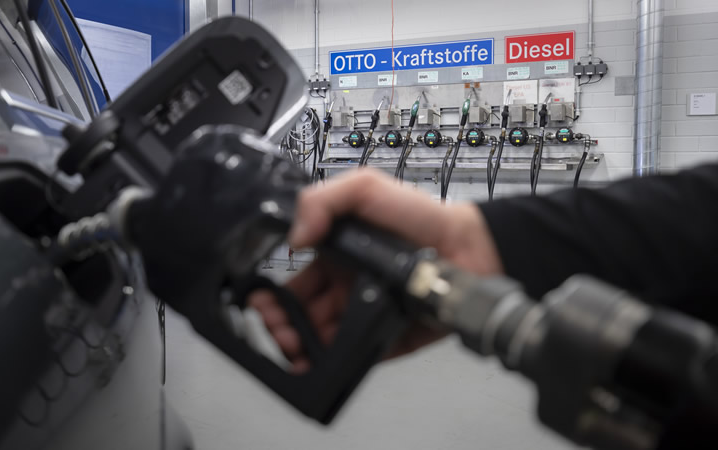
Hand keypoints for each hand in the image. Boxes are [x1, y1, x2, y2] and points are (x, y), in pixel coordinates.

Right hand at [249, 169, 502, 371]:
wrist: (469, 248)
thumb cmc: (422, 217)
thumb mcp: (366, 187)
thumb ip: (323, 199)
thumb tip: (295, 235)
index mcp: (335, 256)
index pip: (294, 283)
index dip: (275, 295)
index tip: (262, 302)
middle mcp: (346, 287)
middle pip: (301, 316)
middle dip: (281, 326)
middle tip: (278, 331)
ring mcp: (365, 313)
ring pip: (321, 341)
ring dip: (301, 348)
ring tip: (294, 349)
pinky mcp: (386, 338)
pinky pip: (354, 355)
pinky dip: (333, 364)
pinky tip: (319, 363)